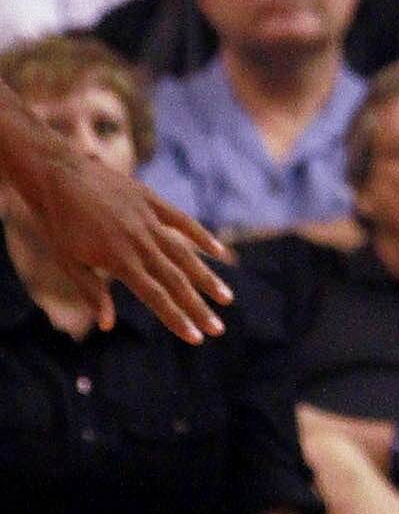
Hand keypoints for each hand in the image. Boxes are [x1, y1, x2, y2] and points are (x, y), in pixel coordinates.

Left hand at [8, 141, 228, 340]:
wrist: (59, 175)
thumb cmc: (57, 223)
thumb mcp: (68, 261)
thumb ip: (92, 292)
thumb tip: (107, 325)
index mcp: (119, 261)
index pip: (155, 297)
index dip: (177, 319)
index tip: (195, 338)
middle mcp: (140, 242)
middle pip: (177, 281)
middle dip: (199, 307)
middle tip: (218, 329)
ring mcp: (149, 220)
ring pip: (185, 254)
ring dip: (207, 278)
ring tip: (226, 298)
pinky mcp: (152, 201)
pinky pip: (182, 221)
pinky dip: (202, 237)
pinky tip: (219, 253)